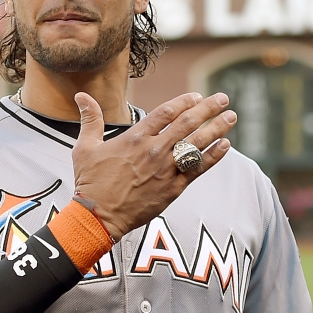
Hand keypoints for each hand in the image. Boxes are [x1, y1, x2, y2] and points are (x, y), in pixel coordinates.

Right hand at [72, 92, 236, 240]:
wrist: (98, 216)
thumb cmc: (90, 183)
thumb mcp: (85, 147)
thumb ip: (90, 119)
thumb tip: (82, 96)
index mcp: (135, 137)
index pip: (166, 112)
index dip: (184, 101)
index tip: (197, 96)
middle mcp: (154, 150)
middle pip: (187, 123)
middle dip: (208, 109)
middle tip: (222, 98)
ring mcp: (165, 169)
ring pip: (197, 143)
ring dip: (216, 128)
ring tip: (231, 117)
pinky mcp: (172, 188)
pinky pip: (198, 169)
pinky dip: (213, 156)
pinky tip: (225, 145)